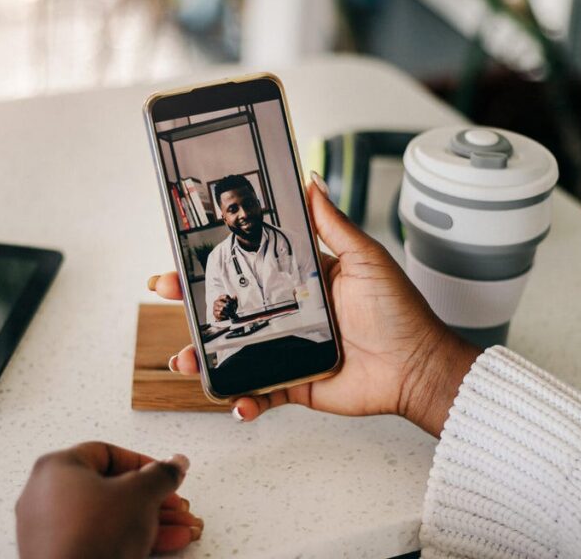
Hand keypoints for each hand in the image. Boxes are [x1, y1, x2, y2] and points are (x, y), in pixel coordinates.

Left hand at [16, 442, 202, 558]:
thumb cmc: (91, 538)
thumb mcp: (140, 495)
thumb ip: (161, 475)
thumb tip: (173, 465)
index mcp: (56, 468)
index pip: (108, 454)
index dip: (144, 464)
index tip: (164, 475)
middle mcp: (45, 496)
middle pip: (111, 489)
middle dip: (154, 500)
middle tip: (175, 506)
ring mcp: (48, 530)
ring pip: (109, 518)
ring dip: (150, 522)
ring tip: (181, 531)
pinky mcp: (58, 555)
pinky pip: (99, 539)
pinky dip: (128, 539)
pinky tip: (162, 544)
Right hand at [150, 173, 478, 436]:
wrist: (417, 367)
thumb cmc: (398, 312)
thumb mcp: (365, 258)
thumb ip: (332, 224)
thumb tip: (311, 181)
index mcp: (301, 280)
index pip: (249, 266)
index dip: (214, 262)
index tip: (183, 254)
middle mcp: (290, 313)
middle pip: (231, 308)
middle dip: (192, 304)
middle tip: (164, 293)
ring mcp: (289, 350)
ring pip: (235, 352)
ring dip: (205, 356)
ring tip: (185, 358)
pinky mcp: (295, 384)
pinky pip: (261, 393)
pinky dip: (244, 400)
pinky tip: (233, 399)